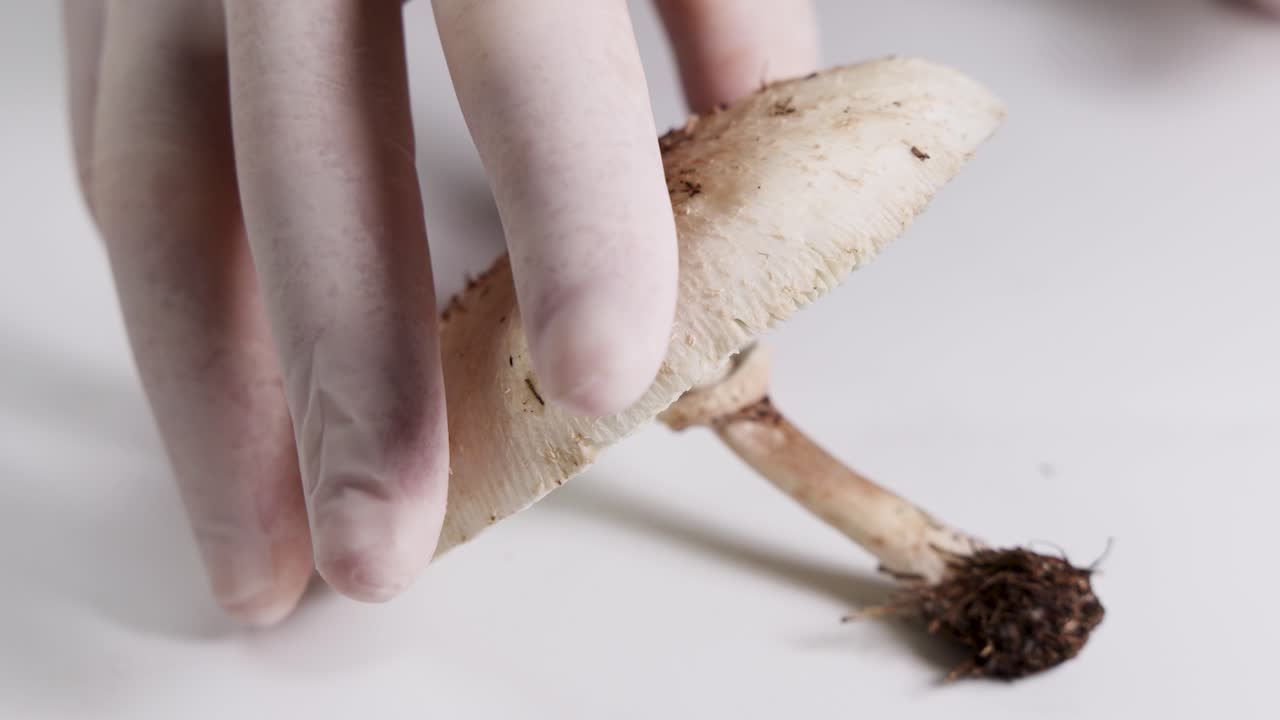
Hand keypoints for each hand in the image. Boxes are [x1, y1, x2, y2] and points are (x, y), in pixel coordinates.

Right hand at [61, 0, 817, 624]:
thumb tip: (754, 141)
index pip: (519, 35)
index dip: (571, 213)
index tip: (607, 380)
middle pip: (290, 154)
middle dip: (341, 378)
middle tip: (381, 550)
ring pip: (151, 181)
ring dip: (207, 392)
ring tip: (258, 548)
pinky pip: (109, 136)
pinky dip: (165, 283)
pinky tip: (210, 391)